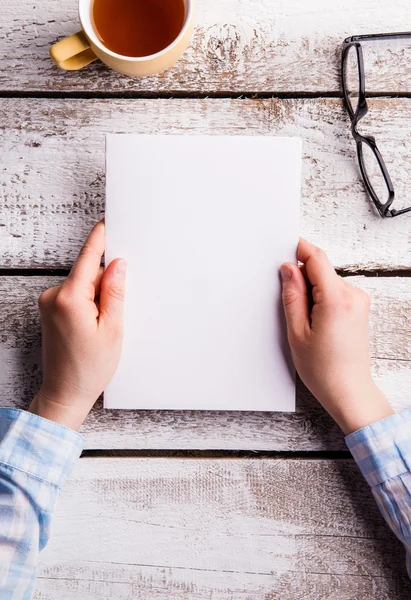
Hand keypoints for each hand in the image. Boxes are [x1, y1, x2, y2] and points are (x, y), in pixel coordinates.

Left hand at [29, 221, 125, 430]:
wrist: (65, 391)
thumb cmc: (89, 367)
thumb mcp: (112, 329)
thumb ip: (114, 293)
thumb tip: (117, 265)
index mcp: (69, 299)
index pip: (87, 260)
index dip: (99, 240)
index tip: (105, 223)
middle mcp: (53, 296)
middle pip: (89, 274)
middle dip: (106, 286)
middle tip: (114, 315)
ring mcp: (48, 304)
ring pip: (83, 286)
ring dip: (98, 298)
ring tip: (102, 328)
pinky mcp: (49, 311)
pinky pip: (75, 296)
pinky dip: (88, 304)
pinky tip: (93, 326)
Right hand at [281, 239, 393, 434]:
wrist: (349, 391)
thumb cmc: (324, 369)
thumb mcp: (297, 332)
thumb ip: (292, 296)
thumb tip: (288, 269)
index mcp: (336, 299)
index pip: (316, 258)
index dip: (298, 249)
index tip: (284, 246)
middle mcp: (353, 295)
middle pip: (320, 270)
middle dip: (301, 279)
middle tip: (290, 306)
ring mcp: (359, 301)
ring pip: (326, 281)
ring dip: (311, 292)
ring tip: (305, 322)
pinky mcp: (359, 308)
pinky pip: (334, 292)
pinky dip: (320, 299)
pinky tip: (315, 323)